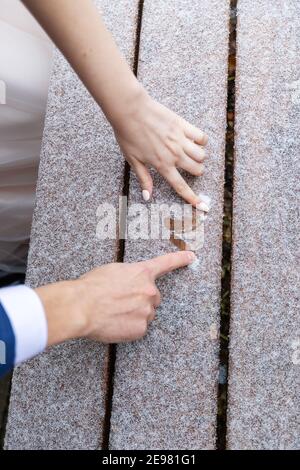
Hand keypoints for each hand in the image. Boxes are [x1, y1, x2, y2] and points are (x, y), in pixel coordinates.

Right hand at [35, 251, 195, 345]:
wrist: (82, 306)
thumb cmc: (91, 286)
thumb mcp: (112, 271)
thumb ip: (129, 277)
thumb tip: (130, 284)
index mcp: (142, 273)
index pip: (166, 263)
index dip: (180, 259)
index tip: (192, 256)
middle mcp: (149, 291)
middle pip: (153, 298)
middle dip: (141, 301)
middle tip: (121, 303)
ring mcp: (147, 311)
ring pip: (145, 314)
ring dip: (134, 314)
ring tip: (113, 313)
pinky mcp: (140, 329)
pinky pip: (138, 329)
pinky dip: (129, 328)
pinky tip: (114, 323)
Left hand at [114, 93, 207, 205]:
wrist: (130, 110)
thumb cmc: (128, 135)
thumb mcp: (133, 160)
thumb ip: (144, 178)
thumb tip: (148, 197)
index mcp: (162, 165)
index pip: (180, 186)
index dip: (192, 198)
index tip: (202, 206)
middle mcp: (174, 154)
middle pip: (197, 170)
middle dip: (196, 172)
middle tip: (189, 168)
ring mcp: (180, 140)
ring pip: (201, 155)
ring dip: (199, 158)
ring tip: (192, 154)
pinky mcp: (183, 126)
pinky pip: (201, 137)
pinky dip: (201, 141)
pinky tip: (196, 141)